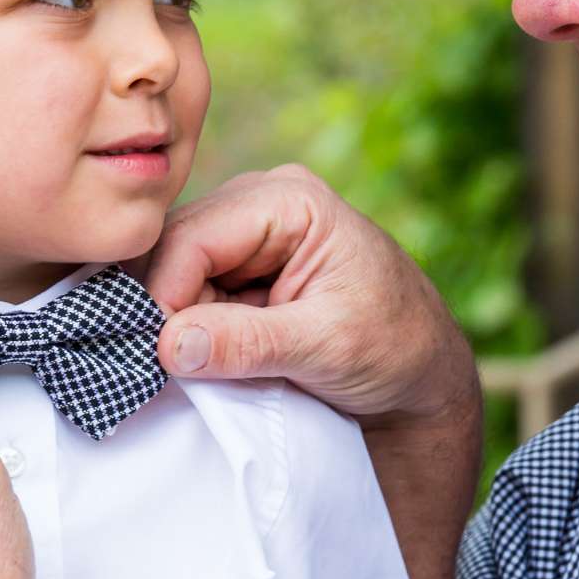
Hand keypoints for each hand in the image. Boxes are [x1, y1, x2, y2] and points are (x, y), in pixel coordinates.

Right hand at [146, 165, 477, 430]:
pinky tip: (203, 361)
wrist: (420, 378)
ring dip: (177, 324)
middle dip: (168, 309)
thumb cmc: (394, 349)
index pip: (194, 236)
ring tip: (200, 369)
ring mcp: (247, 237)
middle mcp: (261, 204)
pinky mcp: (240, 272)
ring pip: (173, 273)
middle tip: (170, 369)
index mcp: (290, 200)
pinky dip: (188, 330)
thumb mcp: (326, 346)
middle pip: (174, 248)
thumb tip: (169, 344)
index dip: (165, 294)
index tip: (158, 357)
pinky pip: (189, 294)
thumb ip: (248, 343)